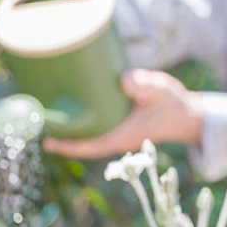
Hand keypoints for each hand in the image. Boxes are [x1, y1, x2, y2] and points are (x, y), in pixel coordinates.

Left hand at [42, 70, 203, 158]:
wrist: (188, 114)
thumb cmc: (175, 104)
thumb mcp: (162, 90)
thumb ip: (145, 84)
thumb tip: (122, 80)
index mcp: (123, 135)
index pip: (91, 145)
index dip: (68, 146)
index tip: (48, 142)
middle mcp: (117, 137)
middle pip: (83, 142)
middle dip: (61, 136)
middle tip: (38, 121)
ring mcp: (118, 132)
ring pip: (88, 135)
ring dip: (70, 129)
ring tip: (48, 115)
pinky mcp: (121, 124)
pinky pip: (97, 127)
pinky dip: (82, 122)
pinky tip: (72, 111)